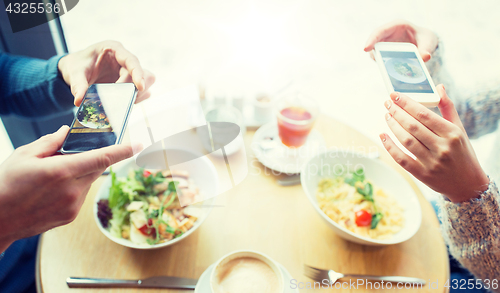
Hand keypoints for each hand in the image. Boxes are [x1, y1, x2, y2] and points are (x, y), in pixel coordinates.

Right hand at [0, 126, 137, 252]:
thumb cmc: (7, 184)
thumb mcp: (24, 155)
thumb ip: (50, 142)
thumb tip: (67, 132)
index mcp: (61, 171)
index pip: (101, 158)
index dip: (122, 151)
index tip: (137, 145)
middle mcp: (72, 190)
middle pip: (98, 168)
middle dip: (94, 157)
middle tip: (80, 152)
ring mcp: (73, 205)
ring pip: (89, 181)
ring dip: (81, 173)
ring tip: (55, 175)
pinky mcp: (71, 216)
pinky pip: (81, 195)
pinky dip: (75, 187)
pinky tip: (54, 189)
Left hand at [57, 41, 155, 105]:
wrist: (75, 70)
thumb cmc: (76, 65)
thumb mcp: (74, 73)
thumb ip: (77, 85)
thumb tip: (78, 100)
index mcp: (113, 50)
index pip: (132, 61)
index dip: (138, 73)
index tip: (140, 87)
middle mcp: (124, 60)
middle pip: (142, 74)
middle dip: (134, 88)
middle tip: (121, 99)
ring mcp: (128, 72)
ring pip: (146, 83)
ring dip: (137, 94)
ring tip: (121, 102)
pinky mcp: (129, 82)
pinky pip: (140, 92)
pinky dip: (134, 99)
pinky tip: (123, 103)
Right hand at [364, 20, 438, 61]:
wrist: (424, 43)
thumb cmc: (425, 38)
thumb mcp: (428, 41)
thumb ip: (426, 49)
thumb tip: (425, 57)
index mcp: (397, 26)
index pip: (380, 31)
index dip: (372, 39)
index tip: (366, 48)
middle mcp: (388, 34)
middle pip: (375, 43)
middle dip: (374, 52)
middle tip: (377, 61)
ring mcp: (385, 44)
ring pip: (376, 52)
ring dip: (380, 60)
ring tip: (388, 68)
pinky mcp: (385, 53)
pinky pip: (381, 59)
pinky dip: (385, 65)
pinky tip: (391, 71)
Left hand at [379, 85, 489, 202]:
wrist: (468, 184)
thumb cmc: (462, 152)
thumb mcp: (459, 129)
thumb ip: (448, 107)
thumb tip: (438, 87)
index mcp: (452, 133)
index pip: (424, 114)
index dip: (407, 103)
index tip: (395, 95)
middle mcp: (442, 148)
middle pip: (413, 126)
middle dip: (397, 112)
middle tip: (387, 103)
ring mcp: (432, 162)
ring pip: (406, 140)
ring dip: (393, 126)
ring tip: (387, 116)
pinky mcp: (423, 175)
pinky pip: (402, 159)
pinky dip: (390, 147)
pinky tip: (383, 136)